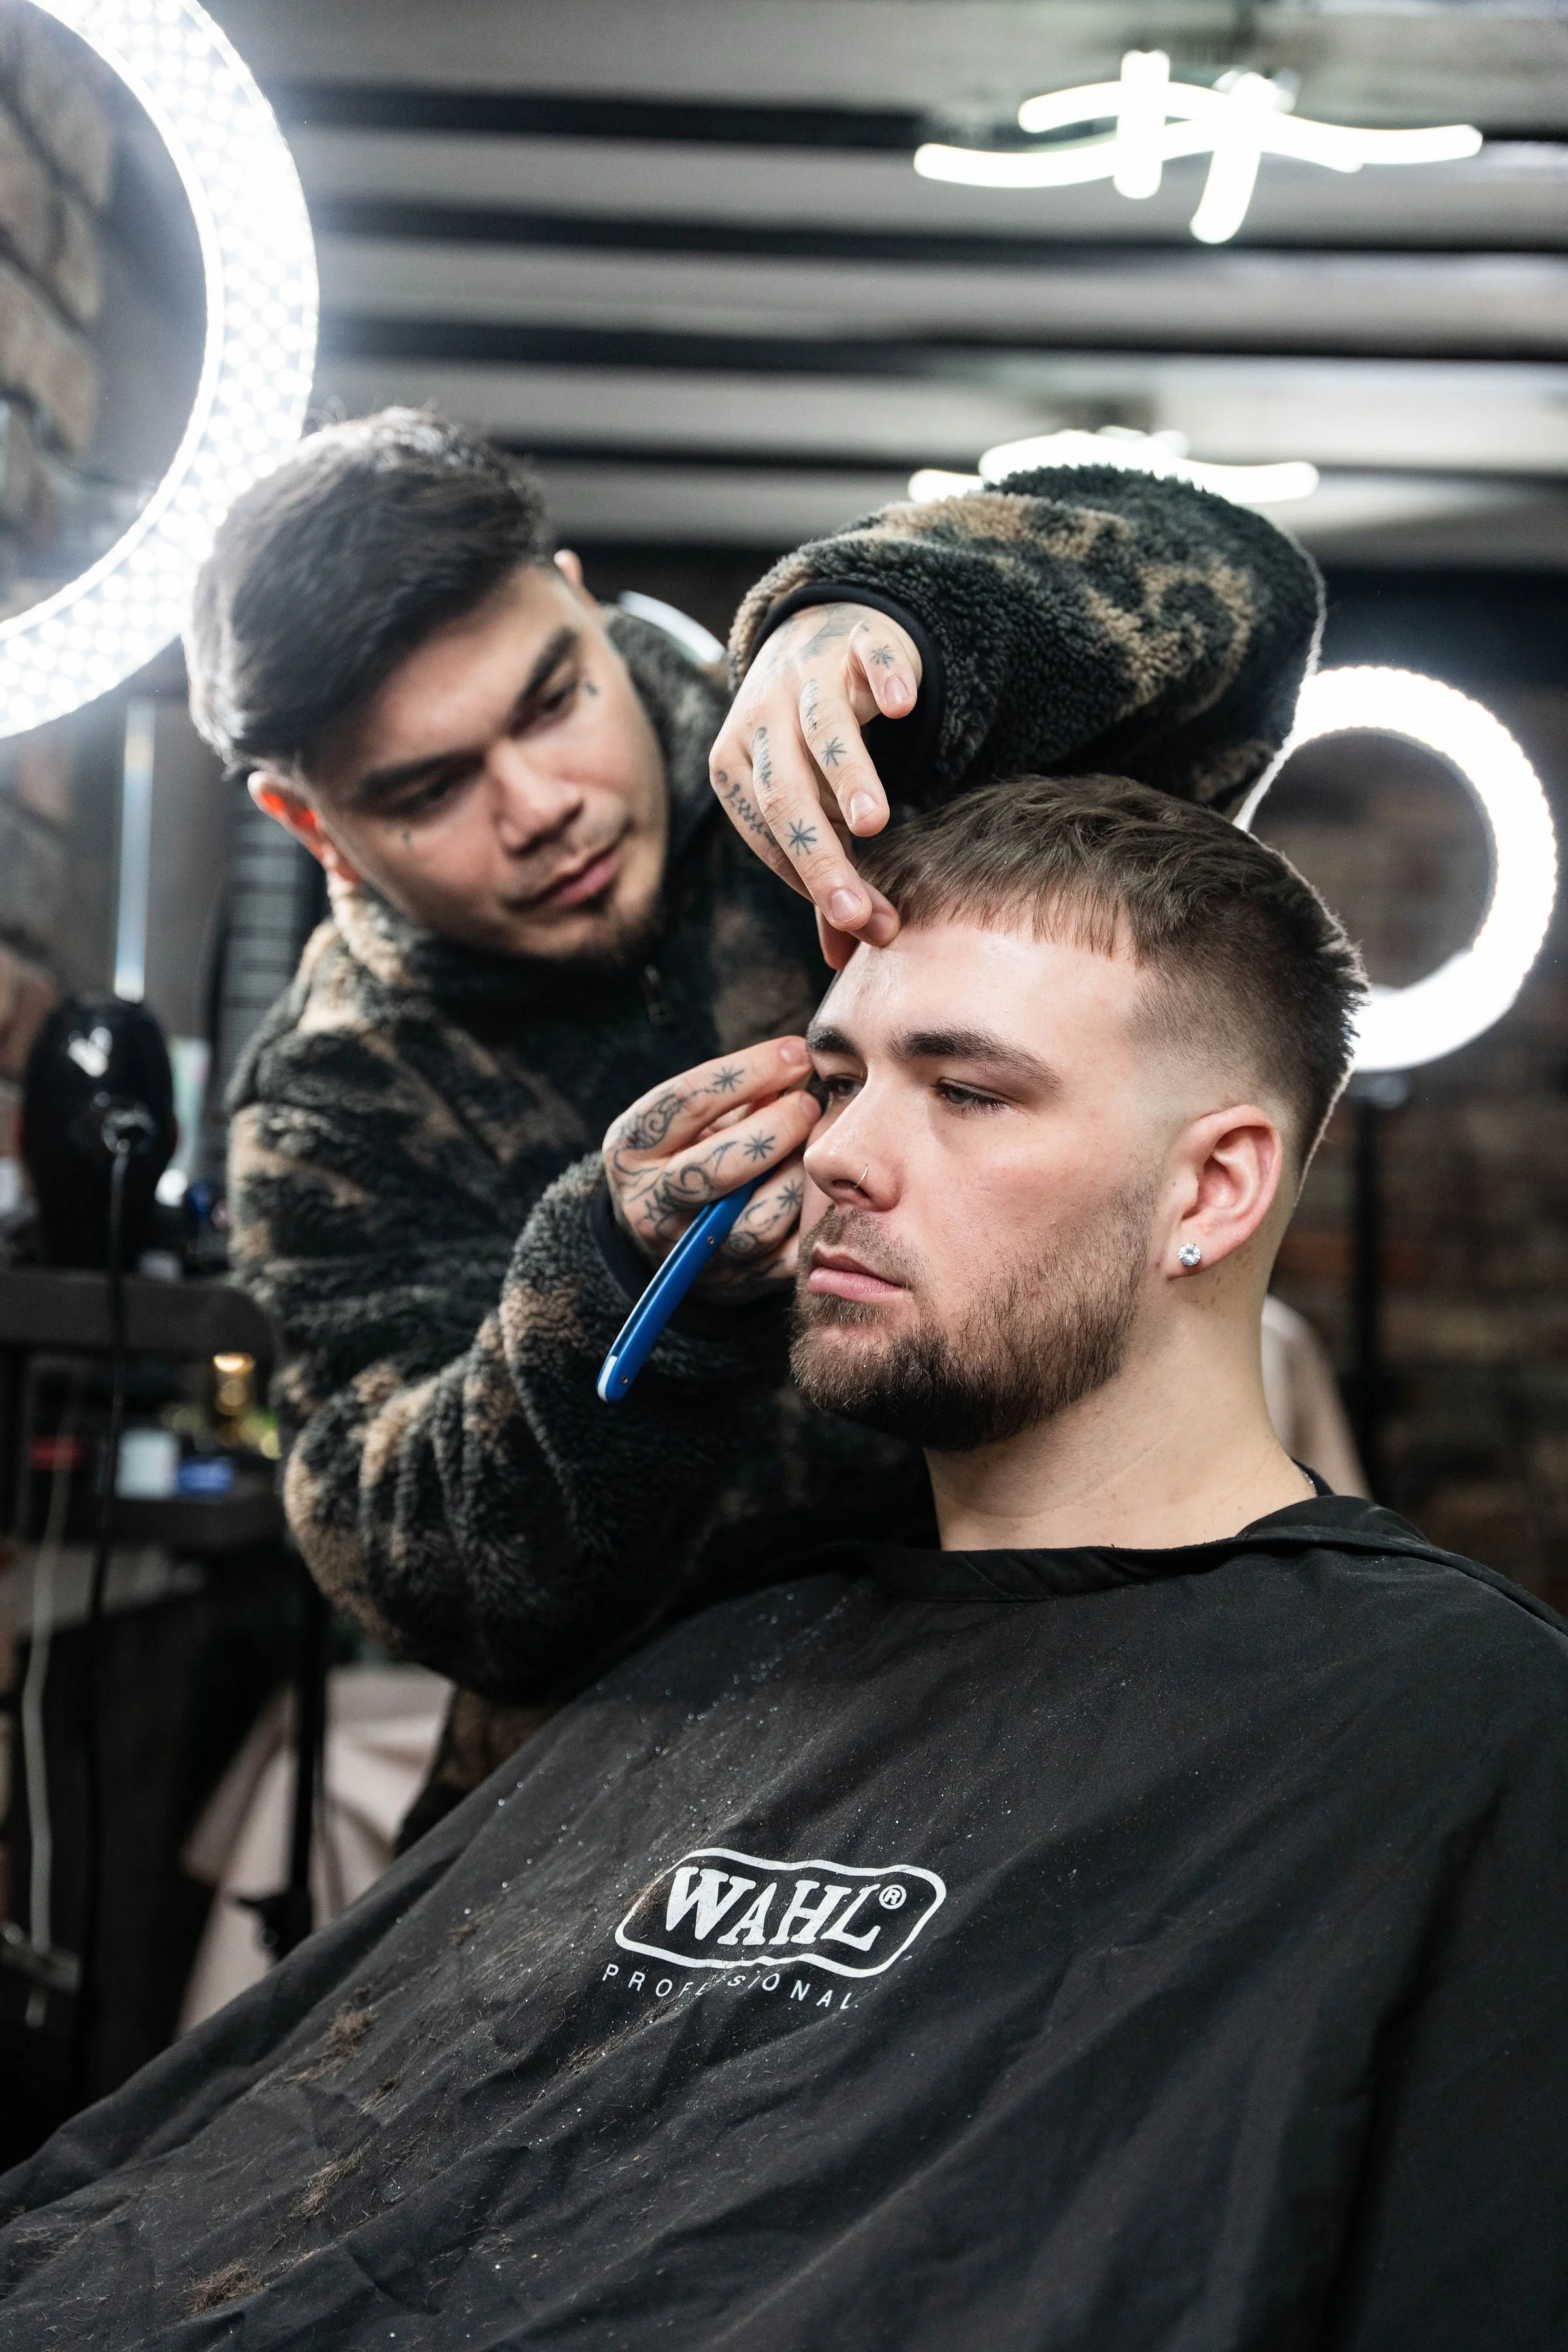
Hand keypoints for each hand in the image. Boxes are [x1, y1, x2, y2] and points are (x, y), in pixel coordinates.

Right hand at [602, 1036, 820, 1298]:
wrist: (663, 1237)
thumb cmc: (685, 1154)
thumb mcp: (687, 1121)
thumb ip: (736, 1096)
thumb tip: (797, 1066)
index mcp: (630, 1150)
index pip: (687, 1102)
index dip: (750, 1072)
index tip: (796, 1053)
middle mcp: (651, 1205)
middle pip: (718, 1167)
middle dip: (776, 1127)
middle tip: (809, 1104)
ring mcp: (691, 1251)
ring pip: (757, 1219)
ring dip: (796, 1177)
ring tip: (814, 1151)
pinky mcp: (736, 1282)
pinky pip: (787, 1254)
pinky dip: (811, 1219)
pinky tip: (820, 1189)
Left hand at [709, 601, 920, 966]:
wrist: (818, 638)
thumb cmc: (807, 744)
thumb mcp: (805, 806)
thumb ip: (821, 872)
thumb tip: (841, 956)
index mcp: (734, 766)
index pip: (767, 835)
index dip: (812, 883)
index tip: (863, 923)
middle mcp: (760, 719)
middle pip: (784, 795)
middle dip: (822, 857)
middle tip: (860, 910)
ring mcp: (805, 676)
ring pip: (820, 728)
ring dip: (846, 775)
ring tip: (874, 823)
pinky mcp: (854, 641)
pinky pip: (868, 656)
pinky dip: (885, 676)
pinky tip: (904, 705)